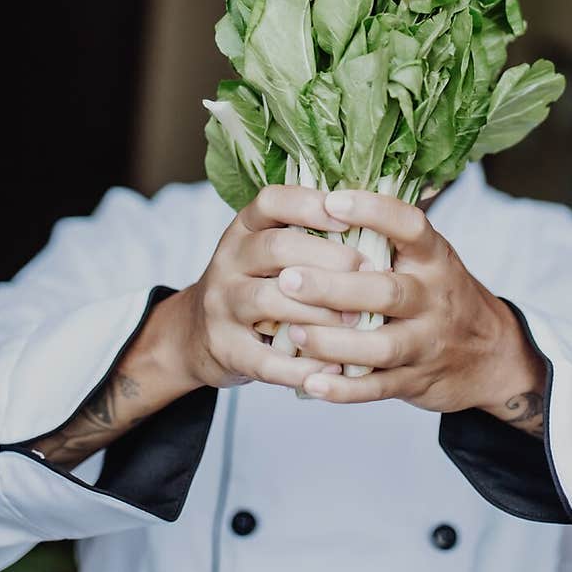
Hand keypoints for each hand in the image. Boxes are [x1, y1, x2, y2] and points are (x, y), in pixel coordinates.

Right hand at [166, 186, 363, 393]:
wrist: (195, 333)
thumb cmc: (252, 284)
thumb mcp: (266, 250)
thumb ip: (306, 236)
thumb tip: (375, 223)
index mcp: (244, 229)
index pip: (271, 202)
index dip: (309, 205)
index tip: (348, 217)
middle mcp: (228, 260)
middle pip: (276, 248)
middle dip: (329, 259)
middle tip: (370, 273)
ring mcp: (222, 305)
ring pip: (270, 300)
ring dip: (319, 311)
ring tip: (356, 320)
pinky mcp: (224, 348)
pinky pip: (266, 359)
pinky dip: (303, 366)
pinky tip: (335, 369)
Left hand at [275, 189, 545, 426]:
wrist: (490, 355)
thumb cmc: (439, 292)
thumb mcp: (429, 256)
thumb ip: (388, 231)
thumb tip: (329, 181)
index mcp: (435, 257)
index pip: (411, 226)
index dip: (374, 212)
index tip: (332, 201)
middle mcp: (434, 298)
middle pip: (388, 292)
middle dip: (336, 287)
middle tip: (288, 277)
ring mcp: (426, 343)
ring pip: (381, 346)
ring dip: (334, 341)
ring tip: (293, 331)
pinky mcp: (414, 382)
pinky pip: (377, 388)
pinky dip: (343, 388)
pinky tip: (310, 383)